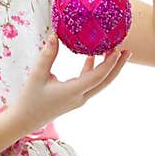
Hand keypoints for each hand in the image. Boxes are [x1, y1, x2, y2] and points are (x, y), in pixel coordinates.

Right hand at [11, 34, 131, 135]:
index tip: (118, 49)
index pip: (97, 77)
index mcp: (73, 92)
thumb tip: (55, 35)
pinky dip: (94, 69)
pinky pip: (90, 82)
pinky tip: (92, 56)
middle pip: (105, 81)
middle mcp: (80, 97)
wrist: (26, 119)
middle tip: (128, 50)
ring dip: (108, 68)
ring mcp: (79, 98)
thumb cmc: (30, 99)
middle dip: (118, 66)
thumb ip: (47, 55)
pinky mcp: (76, 97)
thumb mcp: (37, 75)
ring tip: (116, 51)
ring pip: (99, 82)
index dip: (109, 63)